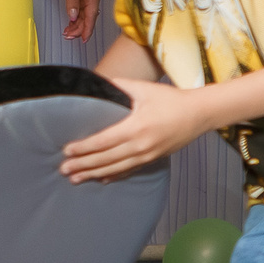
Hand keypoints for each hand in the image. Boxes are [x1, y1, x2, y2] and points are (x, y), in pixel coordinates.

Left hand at [56, 0, 100, 40]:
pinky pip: (79, 12)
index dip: (87, 30)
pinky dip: (74, 19)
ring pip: (83, 17)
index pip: (91, 17)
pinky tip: (69, 25)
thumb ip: (72, 3)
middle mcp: (92, 0)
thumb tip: (73, 17)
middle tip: (68, 37)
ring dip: (75, 26)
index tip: (83, 40)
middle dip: (79, 30)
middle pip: (87, 19)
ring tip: (66, 33)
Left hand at [60, 77, 212, 182]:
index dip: (83, 147)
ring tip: (76, 179)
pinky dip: (114, 175)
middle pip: (106, 158)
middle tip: (63, 169)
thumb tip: (98, 82)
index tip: (67, 150)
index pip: (103, 141)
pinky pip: (130, 170)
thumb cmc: (171, 99)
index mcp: (135, 127)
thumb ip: (119, 86)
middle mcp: (140, 145)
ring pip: (116, 168)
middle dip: (83, 164)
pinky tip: (102, 179)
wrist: (199, 114)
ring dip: (94, 174)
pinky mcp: (153, 159)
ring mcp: (147, 155)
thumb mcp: (144, 88)